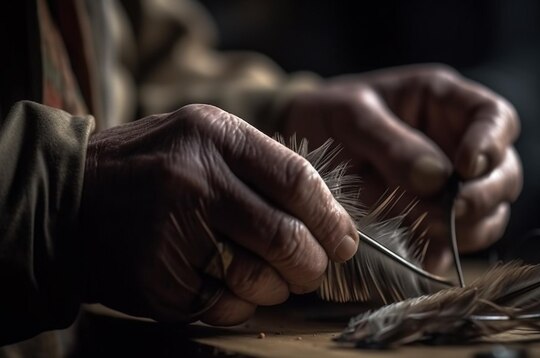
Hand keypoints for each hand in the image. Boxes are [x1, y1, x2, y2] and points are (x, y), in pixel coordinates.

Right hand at [78, 104, 357, 324]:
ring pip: (260, 279)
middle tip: (313, 269)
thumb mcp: (201, 138)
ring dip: (278, 288)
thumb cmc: (149, 168)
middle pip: (285, 237)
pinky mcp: (157, 280)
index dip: (332, 218)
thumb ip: (259, 165)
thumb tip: (326, 215)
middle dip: (312, 264)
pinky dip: (241, 306)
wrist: (67, 201)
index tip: (345, 241)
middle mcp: (194, 181)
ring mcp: (172, 233)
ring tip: (271, 279)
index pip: (297, 180)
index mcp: (213, 136)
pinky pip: (225, 307)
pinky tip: (228, 287)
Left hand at [282, 64, 521, 272]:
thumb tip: (437, 179)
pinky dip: (446, 251)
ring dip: (470, 227)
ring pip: (489, 212)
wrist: (304, 140)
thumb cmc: (329, 114)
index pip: (496, 118)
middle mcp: (456, 143)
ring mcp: (448, 183)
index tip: (467, 168)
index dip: (492, 144)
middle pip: (504, 172)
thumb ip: (391, 143)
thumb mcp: (352, 116)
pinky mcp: (431, 215)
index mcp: (445, 103)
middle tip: (452, 209)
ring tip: (430, 230)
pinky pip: (456, 239)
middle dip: (484, 195)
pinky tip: (425, 257)